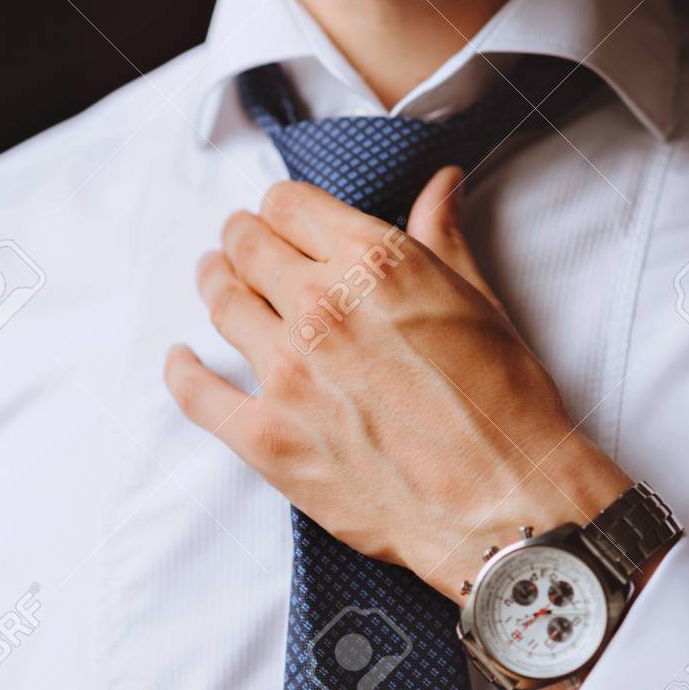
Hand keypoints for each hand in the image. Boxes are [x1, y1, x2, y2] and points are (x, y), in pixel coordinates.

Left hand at [165, 167, 628, 602]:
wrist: (506, 504)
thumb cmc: (506, 407)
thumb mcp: (481, 303)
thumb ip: (441, 239)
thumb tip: (438, 184)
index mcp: (374, 263)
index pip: (289, 204)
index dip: (282, 209)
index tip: (282, 221)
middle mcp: (321, 308)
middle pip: (246, 246)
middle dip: (244, 241)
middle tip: (244, 250)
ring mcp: (287, 374)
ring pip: (221, 303)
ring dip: (216, 285)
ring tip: (218, 283)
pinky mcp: (268, 438)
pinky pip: (197, 393)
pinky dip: (183, 371)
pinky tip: (182, 361)